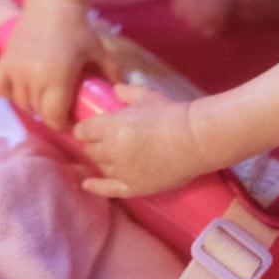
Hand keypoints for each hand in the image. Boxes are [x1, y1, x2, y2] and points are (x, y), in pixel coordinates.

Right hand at [0, 1, 119, 130]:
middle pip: (39, 111)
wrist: (52, 5)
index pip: (53, 116)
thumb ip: (113, 72)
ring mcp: (15, 69)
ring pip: (21, 102)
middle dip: (51, 113)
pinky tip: (19, 87)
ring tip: (45, 95)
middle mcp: (33, 76)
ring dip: (33, 103)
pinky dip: (7, 91)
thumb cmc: (78, 29)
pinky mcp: (4, 60)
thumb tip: (122, 91)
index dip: (62, 124)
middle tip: (61, 107)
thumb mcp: (99, 50)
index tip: (70, 122)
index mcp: (58, 77)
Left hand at [73, 84, 211, 196]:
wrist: (195, 139)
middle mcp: (113, 150)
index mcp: (112, 126)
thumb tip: (115, 88)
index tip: (85, 129)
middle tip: (100, 140)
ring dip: (102, 160)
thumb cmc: (171, 114)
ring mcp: (123, 170)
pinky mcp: (135, 186)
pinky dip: (96, 186)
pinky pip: (109, 189)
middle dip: (93, 143)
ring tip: (110, 155)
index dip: (83, 129)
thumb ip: (127, 92)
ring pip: (101, 167)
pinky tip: (87, 184)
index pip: (84, 130)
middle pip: (90, 149)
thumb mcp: (147, 96)